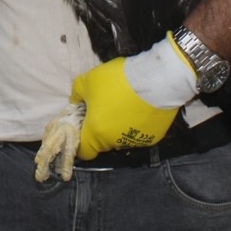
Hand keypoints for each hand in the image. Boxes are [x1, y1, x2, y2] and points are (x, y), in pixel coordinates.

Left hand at [69, 35, 197, 159]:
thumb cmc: (117, 81)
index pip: (84, 151)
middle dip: (102, 128)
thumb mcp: (88, 80)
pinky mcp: (153, 137)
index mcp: (96, 132)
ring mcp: (136, 142)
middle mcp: (115, 142)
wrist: (155, 80)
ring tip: (125, 105)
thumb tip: (76, 102)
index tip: (84, 126)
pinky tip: (141, 108)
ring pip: (122, 138)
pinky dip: (138, 124)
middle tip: (105, 107)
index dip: (81, 140)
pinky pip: (140, 133)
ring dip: (120, 126)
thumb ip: (77, 93)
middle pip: (103, 142)